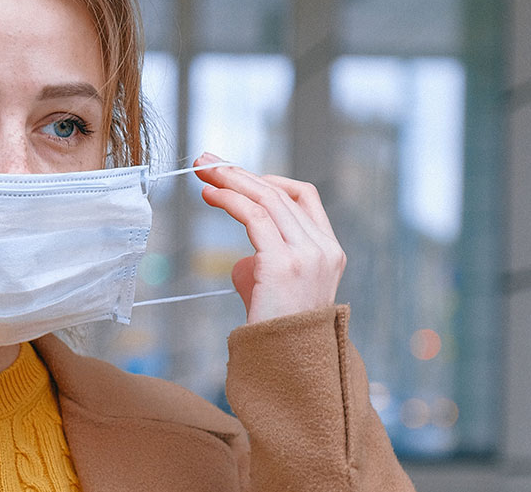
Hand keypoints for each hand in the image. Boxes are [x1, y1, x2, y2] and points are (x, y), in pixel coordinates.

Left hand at [194, 153, 345, 323]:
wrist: (288, 370)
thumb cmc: (277, 335)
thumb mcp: (277, 289)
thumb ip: (266, 265)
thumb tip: (244, 259)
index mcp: (328, 250)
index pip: (303, 196)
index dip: (267, 179)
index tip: (234, 174)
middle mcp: (323, 248)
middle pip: (281, 191)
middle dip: (240, 172)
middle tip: (207, 160)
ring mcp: (308, 254)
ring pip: (267, 198)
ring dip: (230, 179)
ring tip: (202, 170)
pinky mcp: (284, 263)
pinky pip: (253, 216)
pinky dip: (228, 199)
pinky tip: (209, 194)